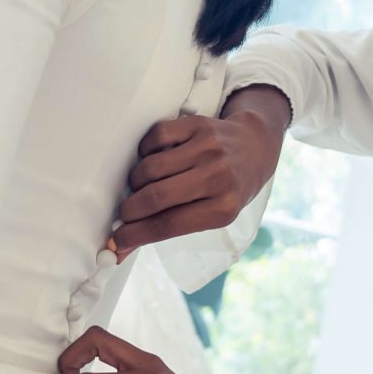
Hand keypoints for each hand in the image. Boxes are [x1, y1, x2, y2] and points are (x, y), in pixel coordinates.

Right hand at [108, 86, 290, 257]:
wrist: (254, 147)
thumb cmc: (227, 188)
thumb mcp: (211, 214)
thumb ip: (168, 228)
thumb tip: (122, 249)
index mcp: (223, 208)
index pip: (169, 225)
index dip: (136, 234)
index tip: (117, 240)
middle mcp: (217, 176)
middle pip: (156, 197)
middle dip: (130, 210)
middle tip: (125, 212)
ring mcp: (208, 148)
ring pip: (150, 167)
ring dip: (136, 182)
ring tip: (142, 186)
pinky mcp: (198, 125)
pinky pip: (155, 137)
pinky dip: (145, 151)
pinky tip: (153, 159)